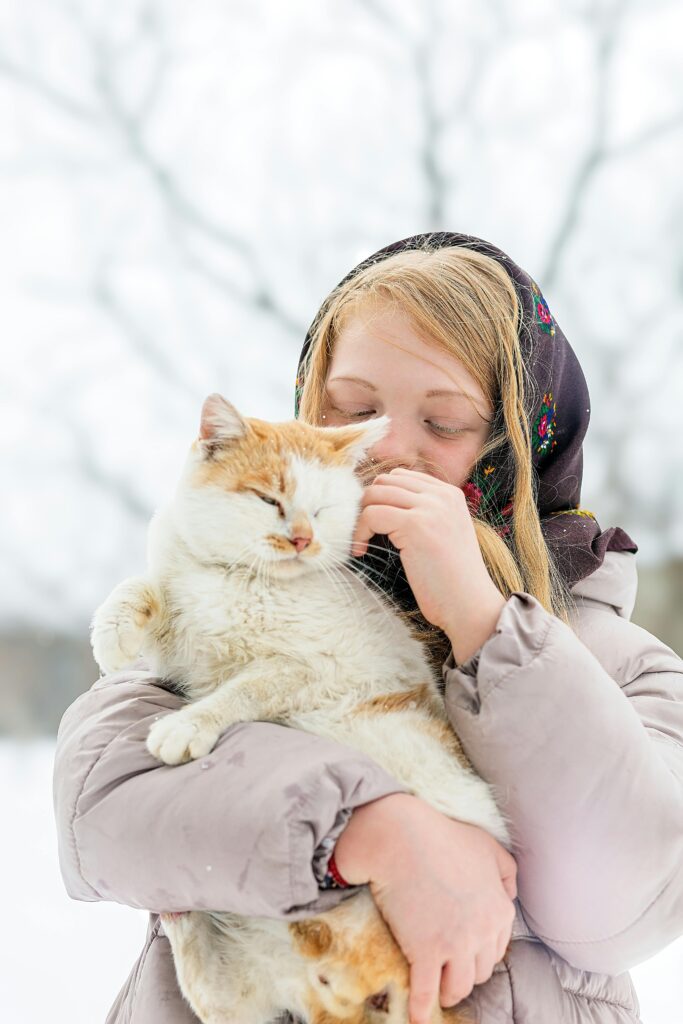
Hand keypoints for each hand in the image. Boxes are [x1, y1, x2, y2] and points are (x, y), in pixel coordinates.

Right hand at [333, 793, 516, 1023]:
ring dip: (448, 991)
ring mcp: (455, 945)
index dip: (480, 952)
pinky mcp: (426, 952)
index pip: (497, 948)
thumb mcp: (486, 846)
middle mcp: (483, 932)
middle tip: (450, 968)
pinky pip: (427, 993)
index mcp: (499, 910)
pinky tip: (418, 1018)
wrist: (400, 838)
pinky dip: (422, 1010)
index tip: (467, 954)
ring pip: (459, 987)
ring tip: (437, 990)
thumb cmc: (441, 836)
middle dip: (466, 971)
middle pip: (480, 971)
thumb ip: (506, 871)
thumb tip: (510, 894)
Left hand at [351, 468, 505, 662]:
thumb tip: (385, 504)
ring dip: (360, 518)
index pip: (402, 476)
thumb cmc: (453, 580)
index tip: (375, 523)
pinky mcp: (415, 525)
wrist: (469, 605)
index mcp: (450, 494)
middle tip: (364, 531)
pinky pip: (371, 514)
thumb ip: (426, 513)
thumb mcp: (445, 533)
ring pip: (375, 493)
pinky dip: (359, 532)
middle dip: (368, 504)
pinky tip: (361, 551)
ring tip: (361, 541)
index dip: (381, 497)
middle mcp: (442, 495)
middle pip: (385, 480)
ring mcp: (430, 508)